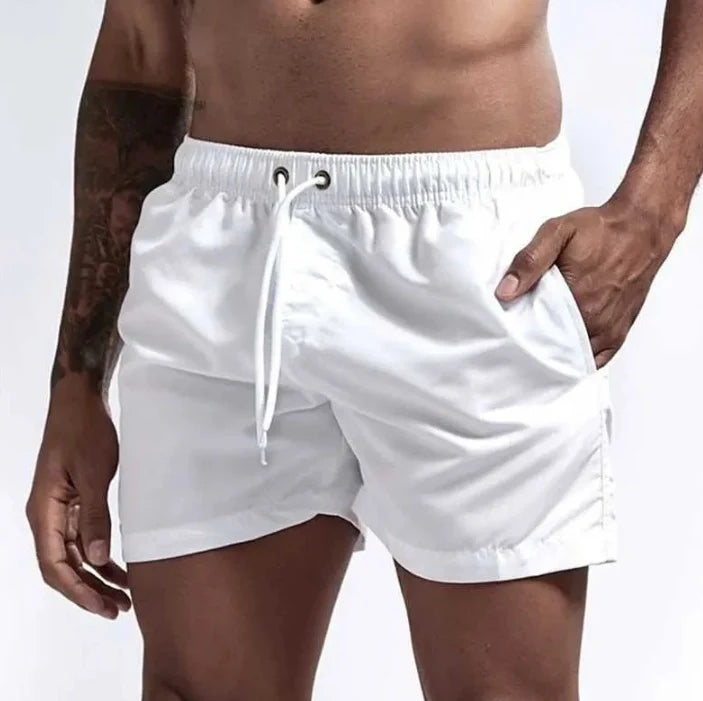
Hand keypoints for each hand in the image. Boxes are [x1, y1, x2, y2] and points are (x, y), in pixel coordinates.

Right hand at [26, 375, 130, 618]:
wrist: (80, 401)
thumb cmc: (85, 432)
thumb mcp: (94, 474)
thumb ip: (95, 517)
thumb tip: (96, 559)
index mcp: (44, 512)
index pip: (55, 565)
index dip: (78, 591)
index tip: (103, 607)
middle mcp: (47, 516)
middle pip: (63, 566)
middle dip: (89, 591)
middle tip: (119, 609)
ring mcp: (59, 509)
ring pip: (74, 555)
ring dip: (96, 577)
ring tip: (123, 597)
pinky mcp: (74, 501)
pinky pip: (82, 538)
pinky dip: (98, 555)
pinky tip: (118, 567)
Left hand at [494, 197, 678, 368]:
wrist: (641, 228)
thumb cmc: (601, 230)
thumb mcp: (557, 233)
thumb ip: (529, 261)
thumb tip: (505, 291)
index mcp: (576, 299)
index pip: (536, 334)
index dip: (519, 334)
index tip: (509, 329)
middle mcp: (595, 320)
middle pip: (554, 348)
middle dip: (536, 345)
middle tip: (521, 335)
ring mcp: (609, 329)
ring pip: (574, 356)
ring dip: (557, 352)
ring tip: (541, 341)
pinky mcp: (619, 331)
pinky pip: (597, 358)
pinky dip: (580, 358)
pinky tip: (566, 351)